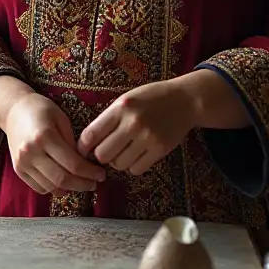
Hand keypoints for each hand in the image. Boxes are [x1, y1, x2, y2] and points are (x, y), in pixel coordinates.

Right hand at [2, 93, 106, 195]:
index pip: (72, 164)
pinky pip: (39, 188)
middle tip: (94, 183)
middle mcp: (31, 152)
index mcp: (44, 136)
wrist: (13, 110)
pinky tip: (65, 182)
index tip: (101, 174)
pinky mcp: (18, 170)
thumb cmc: (41, 110)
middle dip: (82, 185)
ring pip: (51, 187)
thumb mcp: (61, 119)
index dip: (90, 173)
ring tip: (81, 183)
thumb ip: (72, 142)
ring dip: (69, 189)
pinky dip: (54, 189)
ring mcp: (22, 163)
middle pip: (62, 179)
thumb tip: (84, 164)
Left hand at [77, 81, 195, 176]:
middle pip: (102, 154)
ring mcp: (147, 137)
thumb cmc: (151, 99)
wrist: (185, 101)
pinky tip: (136, 155)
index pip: (91, 134)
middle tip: (107, 151)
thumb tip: (87, 144)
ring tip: (124, 151)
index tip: (83, 151)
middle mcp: (133, 122)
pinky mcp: (160, 150)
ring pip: (119, 164)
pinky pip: (136, 169)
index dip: (83, 147)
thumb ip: (109, 118)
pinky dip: (132, 166)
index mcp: (121, 107)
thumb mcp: (126, 99)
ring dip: (118, 161)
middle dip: (101, 155)